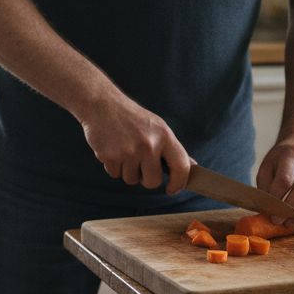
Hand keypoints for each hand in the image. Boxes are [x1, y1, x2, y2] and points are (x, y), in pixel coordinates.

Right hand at [77, 93, 191, 193]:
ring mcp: (129, 151)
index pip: (181, 167)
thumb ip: (171, 148)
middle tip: (139, 163)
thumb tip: (191, 166)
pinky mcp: (110, 156)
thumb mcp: (157, 126)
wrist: (101, 104)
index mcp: (164, 136)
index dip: (179, 183)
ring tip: (123, 150)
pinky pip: (115, 175)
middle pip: (153, 182)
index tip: (172, 189)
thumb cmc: (131, 117)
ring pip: (131, 180)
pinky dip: (113, 166)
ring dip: (127, 171)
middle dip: (145, 178)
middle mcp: (149, 145)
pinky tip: (112, 149)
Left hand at [256, 136, 293, 225]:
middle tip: (279, 221)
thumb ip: (265, 185)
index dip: (277, 199)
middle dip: (290, 209)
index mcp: (293, 154)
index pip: (285, 180)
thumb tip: (267, 208)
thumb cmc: (281, 160)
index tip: (270, 213)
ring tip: (289, 224)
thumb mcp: (267, 166)